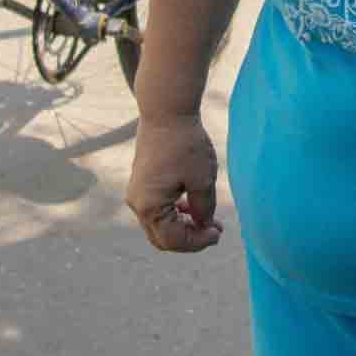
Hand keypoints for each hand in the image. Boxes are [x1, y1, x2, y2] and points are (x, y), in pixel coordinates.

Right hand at [124, 113, 222, 251]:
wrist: (166, 113)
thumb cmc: (185, 144)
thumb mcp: (202, 180)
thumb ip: (204, 209)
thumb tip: (204, 227)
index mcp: (149, 206)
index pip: (173, 240)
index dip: (198, 242)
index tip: (219, 233)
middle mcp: (137, 204)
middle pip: (163, 238)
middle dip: (190, 238)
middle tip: (215, 230)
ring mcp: (137, 194)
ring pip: (160, 226)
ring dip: (184, 227)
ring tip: (209, 221)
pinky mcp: (141, 184)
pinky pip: (157, 210)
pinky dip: (175, 214)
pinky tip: (193, 206)